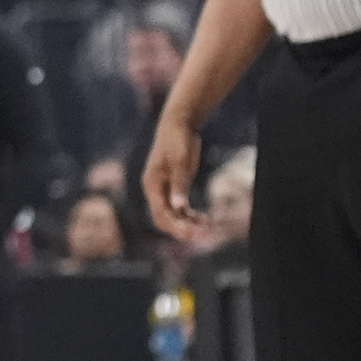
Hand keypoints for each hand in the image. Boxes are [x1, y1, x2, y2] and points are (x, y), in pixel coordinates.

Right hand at [143, 114, 204, 238]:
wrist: (178, 124)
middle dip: (182, 228)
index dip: (176, 225)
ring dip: (189, 223)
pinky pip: (181, 207)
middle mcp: (155, 190)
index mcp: (152, 185)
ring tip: (208, 229)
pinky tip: (206, 219)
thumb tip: (178, 207)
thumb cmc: (177, 140)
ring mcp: (165, 189)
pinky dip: (192, 215)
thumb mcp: (180, 162)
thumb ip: (179, 184)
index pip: (160, 213)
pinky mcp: (175, 186)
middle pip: (165, 218)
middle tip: (203, 236)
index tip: (192, 233)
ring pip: (174, 215)